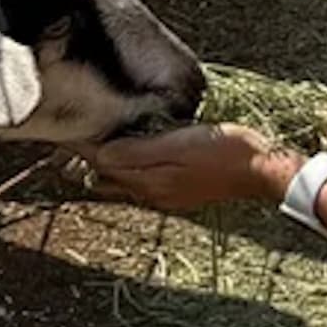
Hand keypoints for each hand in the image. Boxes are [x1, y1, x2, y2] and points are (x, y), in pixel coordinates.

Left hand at [86, 123, 299, 214]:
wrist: (259, 170)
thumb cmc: (222, 152)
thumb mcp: (177, 145)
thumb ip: (137, 153)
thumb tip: (99, 156)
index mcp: (149, 183)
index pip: (104, 165)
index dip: (84, 148)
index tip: (66, 132)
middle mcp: (153, 193)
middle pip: (110, 178)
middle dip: (90, 160)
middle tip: (72, 138)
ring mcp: (168, 194)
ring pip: (126, 181)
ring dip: (109, 166)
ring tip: (93, 146)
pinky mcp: (182, 189)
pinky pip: (145, 181)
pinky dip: (131, 169)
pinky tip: (133, 156)